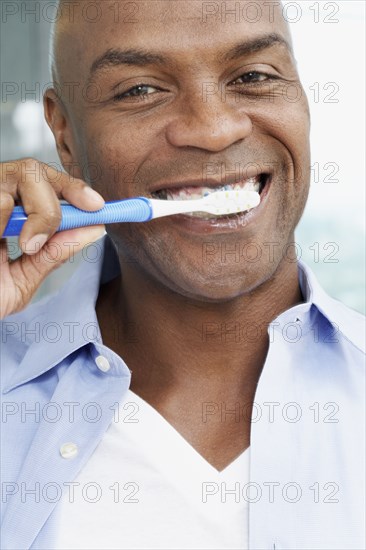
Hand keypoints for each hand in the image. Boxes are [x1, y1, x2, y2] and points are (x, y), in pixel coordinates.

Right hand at [0, 158, 105, 318]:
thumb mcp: (22, 280)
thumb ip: (53, 254)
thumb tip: (93, 230)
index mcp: (11, 211)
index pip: (46, 183)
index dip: (74, 187)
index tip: (97, 205)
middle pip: (32, 170)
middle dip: (51, 204)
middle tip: (41, 240)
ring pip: (15, 178)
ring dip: (30, 215)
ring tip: (17, 246)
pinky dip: (3, 218)